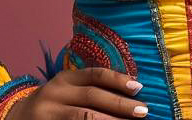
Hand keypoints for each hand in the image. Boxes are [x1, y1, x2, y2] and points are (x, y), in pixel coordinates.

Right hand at [6, 67, 147, 119]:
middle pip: (92, 98)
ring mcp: (49, 116)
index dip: (117, 80)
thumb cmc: (51, 106)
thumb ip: (89, 89)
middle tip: (143, 111)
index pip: (94, 75)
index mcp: (64, 79)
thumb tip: (128, 95)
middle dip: (120, 105)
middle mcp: (55, 94)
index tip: (139, 87)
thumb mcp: (66, 90)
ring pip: (84, 118)